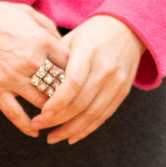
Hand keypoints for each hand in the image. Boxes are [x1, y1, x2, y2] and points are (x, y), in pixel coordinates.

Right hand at [0, 0, 71, 134]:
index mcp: (42, 41)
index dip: (77, 73)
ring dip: (52, 111)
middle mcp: (31, 61)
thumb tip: (65, 48)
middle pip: (61, 87)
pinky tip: (35, 132)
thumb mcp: (29, 13)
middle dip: (68, 95)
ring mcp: (12, 78)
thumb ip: (50, 30)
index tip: (77, 79)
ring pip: (43, 103)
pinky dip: (27, 126)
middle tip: (72, 101)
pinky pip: (15, 114)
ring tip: (57, 115)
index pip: (71, 65)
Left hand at [35, 15, 145, 144]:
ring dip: (70, 129)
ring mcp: (116, 82)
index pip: (73, 83)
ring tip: (51, 137)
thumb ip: (56, 60)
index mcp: (89, 52)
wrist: (129, 29)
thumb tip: (36, 84)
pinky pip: (103, 116)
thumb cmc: (93, 33)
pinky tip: (71, 137)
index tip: (40, 113)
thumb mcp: (73, 39)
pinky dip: (86, 129)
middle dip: (57, 119)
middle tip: (37, 125)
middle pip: (81, 103)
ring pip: (92, 114)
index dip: (57, 102)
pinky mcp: (122, 92)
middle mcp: (105, 69)